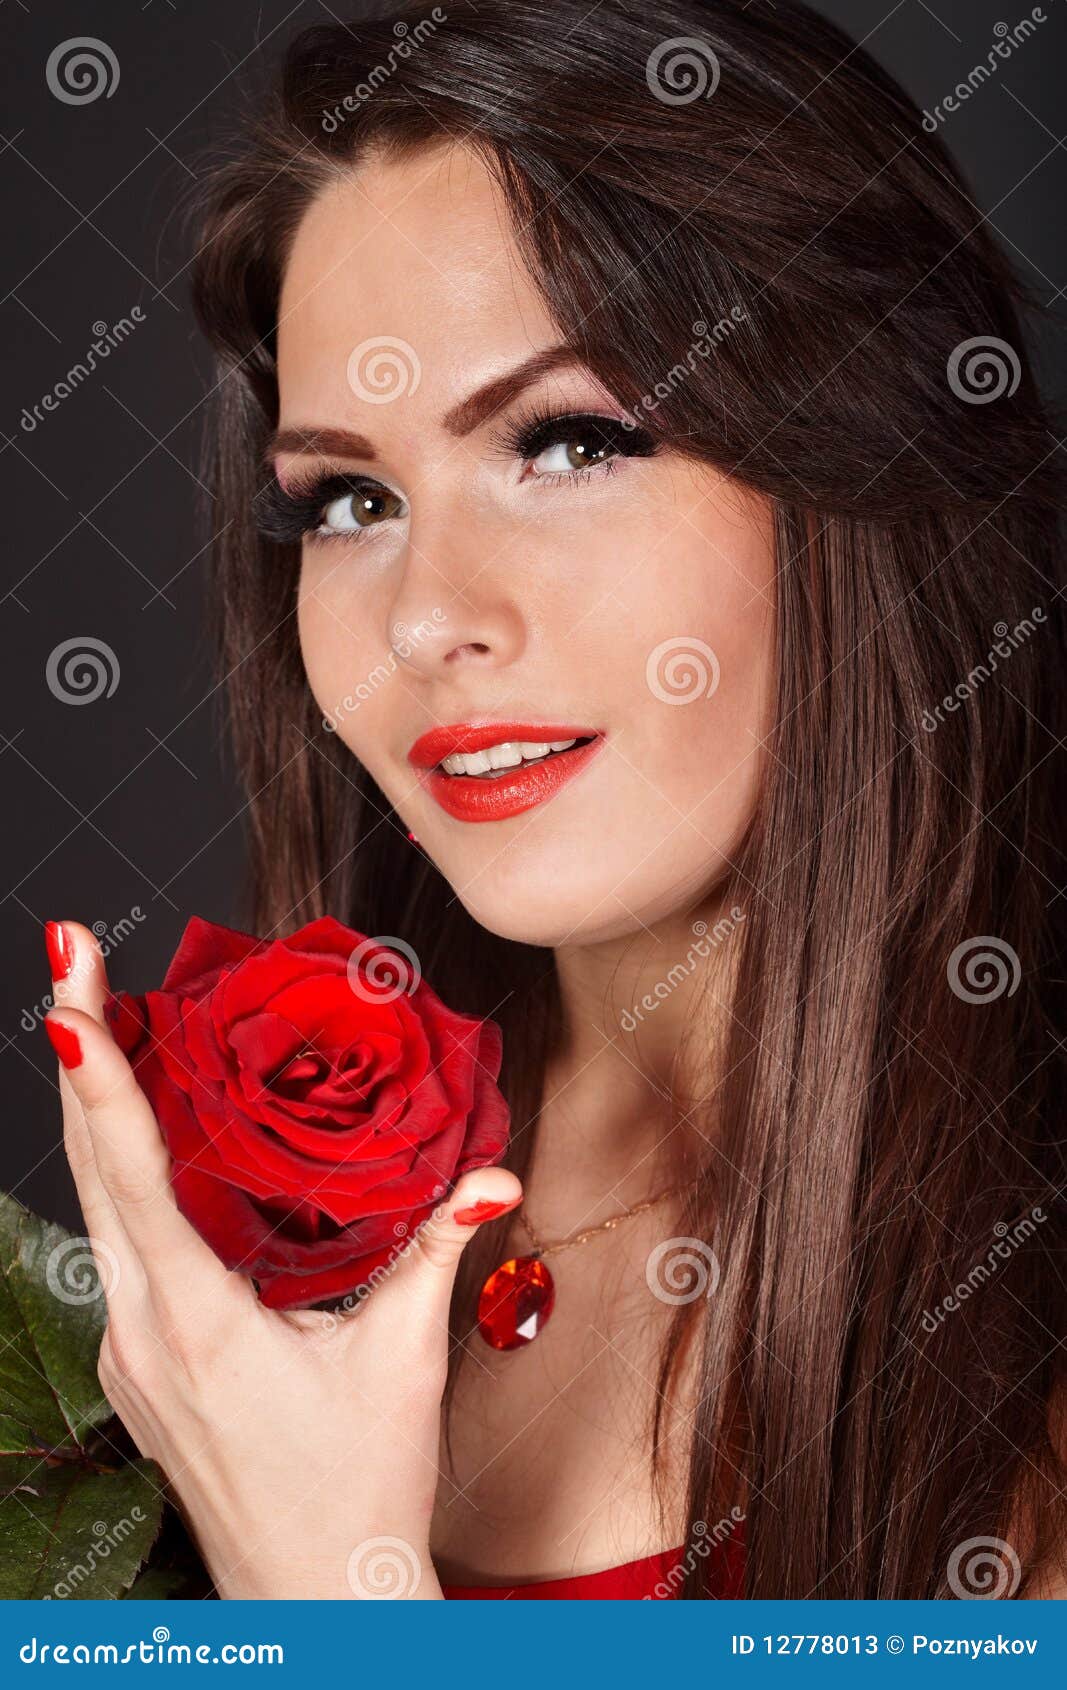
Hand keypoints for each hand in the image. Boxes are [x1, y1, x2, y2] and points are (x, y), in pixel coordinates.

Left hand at [44, 921, 520, 1598]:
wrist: (314, 1607)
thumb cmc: (357, 1497)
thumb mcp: (403, 1364)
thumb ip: (436, 1253)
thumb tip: (489, 1175)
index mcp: (193, 1322)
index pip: (131, 1169)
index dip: (98, 1073)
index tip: (69, 991)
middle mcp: (139, 1334)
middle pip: (91, 1169)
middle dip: (76, 1057)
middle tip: (74, 957)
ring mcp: (129, 1355)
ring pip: (95, 1207)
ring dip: (95, 1111)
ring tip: (99, 1019)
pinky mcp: (141, 1369)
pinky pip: (116, 1248)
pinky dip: (122, 1173)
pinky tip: (143, 1136)